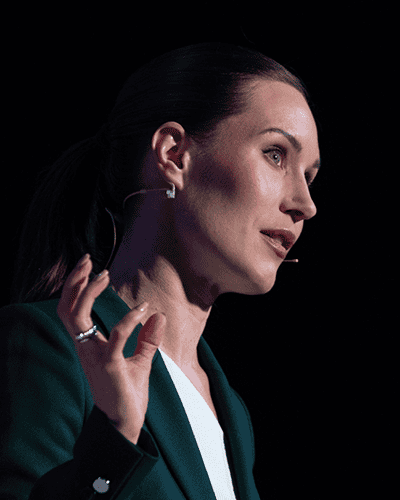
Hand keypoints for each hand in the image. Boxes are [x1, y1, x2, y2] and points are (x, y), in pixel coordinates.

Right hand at [57, 254, 165, 443]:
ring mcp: (95, 356)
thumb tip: (158, 314)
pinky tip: (143, 309)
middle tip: (87, 260)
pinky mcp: (110, 366)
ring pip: (77, 318)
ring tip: (104, 274)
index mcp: (89, 345)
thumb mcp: (140, 360)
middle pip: (67, 309)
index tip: (88, 268)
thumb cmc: (128, 392)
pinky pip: (116, 337)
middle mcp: (86, 347)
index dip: (75, 288)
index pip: (72, 311)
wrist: (126, 422)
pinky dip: (128, 319)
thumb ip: (147, 339)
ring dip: (88, 293)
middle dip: (74, 282)